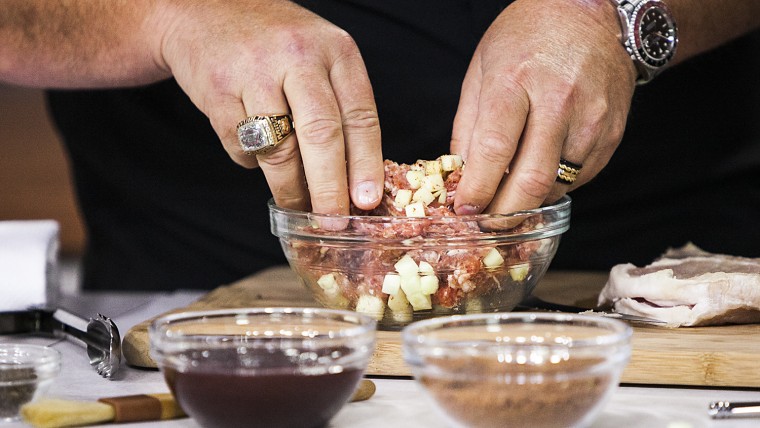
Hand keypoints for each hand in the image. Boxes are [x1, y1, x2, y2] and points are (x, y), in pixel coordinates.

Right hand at [156, 0, 383, 213]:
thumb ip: (340, 105)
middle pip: (322, 135)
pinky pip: (241, 146)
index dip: (366, 165)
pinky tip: (257, 154)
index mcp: (335, 49)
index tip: (366, 201)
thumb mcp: (319, 57)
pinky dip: (251, 162)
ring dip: (290, 188)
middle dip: (329, 188)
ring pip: (279, 149)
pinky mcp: (217, 89)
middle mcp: (298, 56)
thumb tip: (354, 180)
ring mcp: (254, 71)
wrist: (205, 9)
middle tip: (333, 220)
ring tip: (298, 205)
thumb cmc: (275, 43)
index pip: (360, 116)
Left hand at [451, 0, 636, 214]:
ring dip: (529, 201)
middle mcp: (558, 100)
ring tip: (509, 199)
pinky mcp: (612, 133)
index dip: (476, 188)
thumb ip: (469, 124)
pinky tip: (540, 173)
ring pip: (557, 185)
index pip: (494, 149)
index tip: (464, 209)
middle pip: (531, 179)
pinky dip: (555, 186)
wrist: (590, 13)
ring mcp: (591, 119)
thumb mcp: (482, 68)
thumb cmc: (527, 37)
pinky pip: (580, 177)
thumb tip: (460, 174)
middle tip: (487, 223)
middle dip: (504, 213)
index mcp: (516, 80)